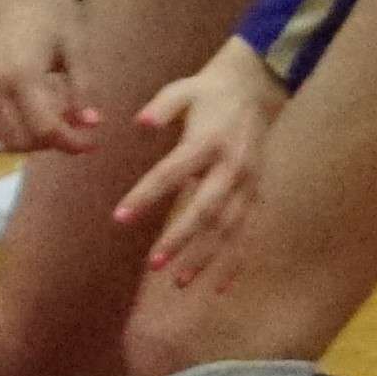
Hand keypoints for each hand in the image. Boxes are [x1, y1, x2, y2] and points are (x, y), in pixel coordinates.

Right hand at [0, 0, 94, 157]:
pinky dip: (10, 126)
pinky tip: (33, 109)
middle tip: (73, 129)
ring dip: (26, 139)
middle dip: (49, 143)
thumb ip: (82, 88)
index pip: (45, 130)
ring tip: (53, 120)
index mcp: (22, 76)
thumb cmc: (52, 4)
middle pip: (19, 140)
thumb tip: (90, 124)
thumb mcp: (75, 44)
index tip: (94, 141)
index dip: (72, 143)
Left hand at [116, 37, 283, 286]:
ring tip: (180, 282)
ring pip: (228, 229)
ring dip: (206, 258)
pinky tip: (220, 288)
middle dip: (180, 240)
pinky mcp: (256, 194)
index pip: (171, 173)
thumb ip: (161, 108)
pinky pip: (248, 233)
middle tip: (153, 264)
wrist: (256, 87)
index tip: (120, 218)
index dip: (145, 196)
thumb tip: (138, 124)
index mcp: (206, 141)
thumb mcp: (183, 89)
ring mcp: (246, 184)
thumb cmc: (209, 91)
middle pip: (205, 210)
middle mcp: (229, 168)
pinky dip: (236, 262)